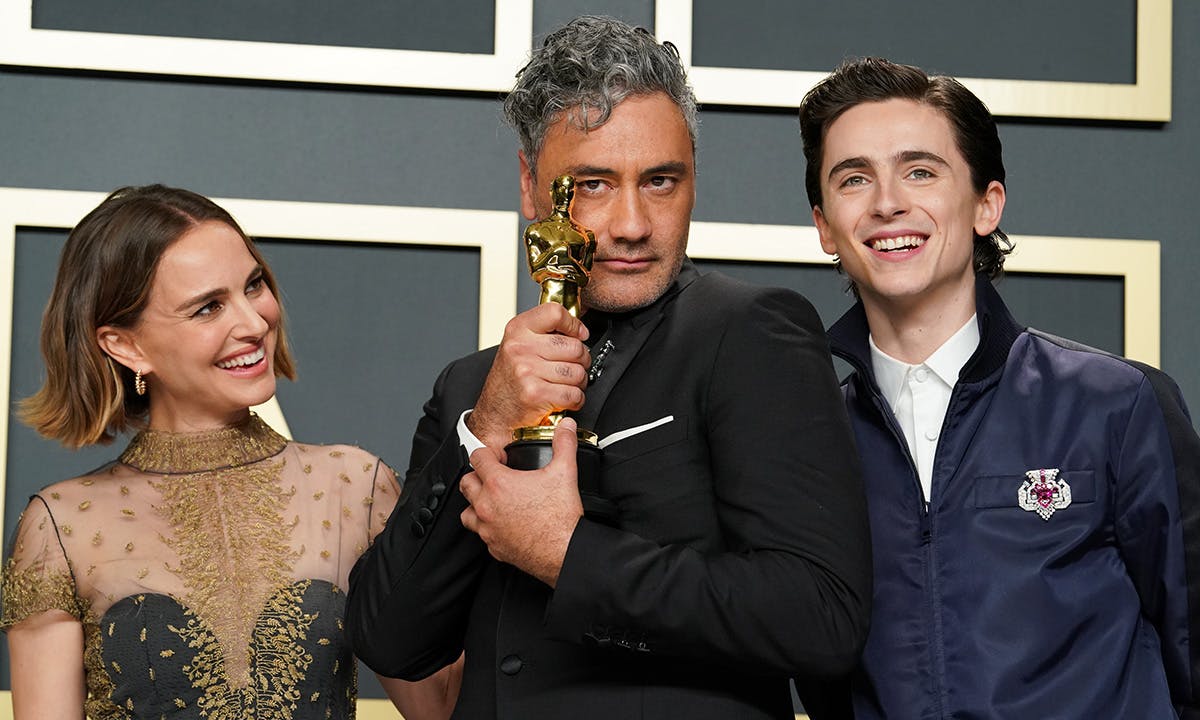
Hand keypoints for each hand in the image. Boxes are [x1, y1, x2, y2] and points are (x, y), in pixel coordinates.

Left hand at [460, 419, 582, 586]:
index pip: (477, 458)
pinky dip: (488, 527)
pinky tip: (502, 523)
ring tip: (493, 500)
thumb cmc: (560, 518)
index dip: (487, 453)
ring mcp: (488, 529)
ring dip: (476, 503)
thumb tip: (566, 427)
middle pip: (466, 483)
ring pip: (466, 512)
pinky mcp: (494, 547)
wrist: (564, 551)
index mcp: (499, 484)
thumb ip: (564, 444)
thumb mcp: (565, 472)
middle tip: (493, 475)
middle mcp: (487, 506)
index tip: (497, 456)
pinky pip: (482, 534)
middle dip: (477, 476)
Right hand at [467, 303, 589, 449]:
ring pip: (578, 372)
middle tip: (572, 366)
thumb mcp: (518, 344)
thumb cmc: (510, 378)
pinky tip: (564, 397)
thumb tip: (578, 328)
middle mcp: (521, 348)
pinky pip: (574, 394)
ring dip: (578, 382)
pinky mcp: (536, 393)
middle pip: (575, 346)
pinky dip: (576, 399)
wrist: (496, 412)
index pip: (555, 313)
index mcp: (517, 330)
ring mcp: (527, 371)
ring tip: (565, 383)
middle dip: (581, 360)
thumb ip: (543, 332)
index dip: (574, 324)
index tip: (579, 334)